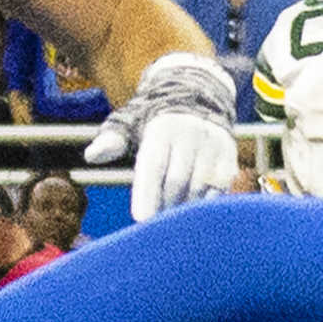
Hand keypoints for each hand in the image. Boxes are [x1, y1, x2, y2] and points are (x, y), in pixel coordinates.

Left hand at [89, 48, 242, 217]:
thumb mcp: (129, 123)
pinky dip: (206, 202)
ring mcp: (213, 144)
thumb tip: (93, 155)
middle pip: (177, 180)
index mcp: (161, 128)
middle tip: (155, 223)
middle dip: (165, 206)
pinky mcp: (229, 155)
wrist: (196, 98)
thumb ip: (111, 140)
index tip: (141, 219)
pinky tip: (193, 208)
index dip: (147, 194)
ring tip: (172, 216)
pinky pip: (220, 187)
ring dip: (185, 206)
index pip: (153, 165)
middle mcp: (190, 133)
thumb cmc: (154, 123)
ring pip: (200, 186)